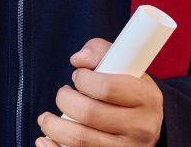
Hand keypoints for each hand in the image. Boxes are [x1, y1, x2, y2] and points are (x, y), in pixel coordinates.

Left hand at [35, 38, 163, 146]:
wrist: (146, 128)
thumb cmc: (129, 94)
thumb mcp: (125, 68)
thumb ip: (101, 53)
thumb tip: (78, 59)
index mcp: (146, 99)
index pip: (107, 88)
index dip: (83, 79)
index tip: (78, 76)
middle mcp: (140, 128)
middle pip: (89, 113)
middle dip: (65, 100)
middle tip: (63, 95)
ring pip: (80, 139)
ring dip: (53, 126)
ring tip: (47, 118)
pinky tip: (44, 139)